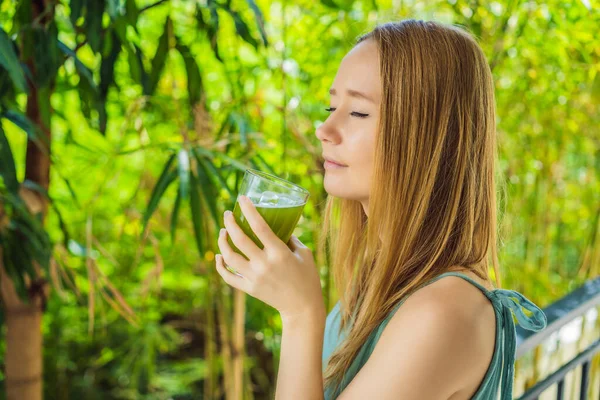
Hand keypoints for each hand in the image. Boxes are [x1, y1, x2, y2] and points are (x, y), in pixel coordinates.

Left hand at [216, 195, 324, 320]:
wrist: (302, 308)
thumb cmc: (307, 277)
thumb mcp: (304, 254)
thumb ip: (290, 239)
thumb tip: (278, 227)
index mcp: (279, 253)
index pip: (259, 226)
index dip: (249, 210)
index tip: (242, 198)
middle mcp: (264, 264)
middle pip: (239, 239)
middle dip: (230, 223)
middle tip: (227, 214)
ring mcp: (254, 278)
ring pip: (229, 257)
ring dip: (222, 242)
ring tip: (222, 232)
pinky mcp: (249, 289)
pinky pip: (228, 277)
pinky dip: (220, 266)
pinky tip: (219, 255)